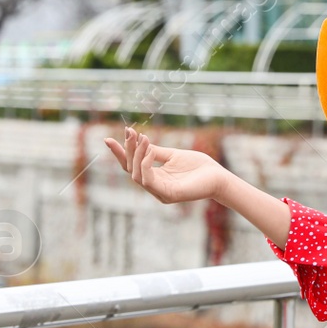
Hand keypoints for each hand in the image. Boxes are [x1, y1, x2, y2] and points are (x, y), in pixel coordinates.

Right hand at [103, 126, 225, 205]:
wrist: (219, 176)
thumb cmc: (199, 167)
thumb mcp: (173, 155)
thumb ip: (155, 152)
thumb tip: (139, 142)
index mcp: (155, 177)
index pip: (131, 167)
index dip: (119, 154)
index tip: (108, 139)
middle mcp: (155, 187)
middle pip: (130, 170)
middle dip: (127, 151)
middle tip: (129, 133)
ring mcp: (160, 193)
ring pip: (136, 176)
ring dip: (136, 156)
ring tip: (143, 139)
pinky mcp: (168, 194)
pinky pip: (148, 181)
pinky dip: (145, 165)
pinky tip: (149, 152)